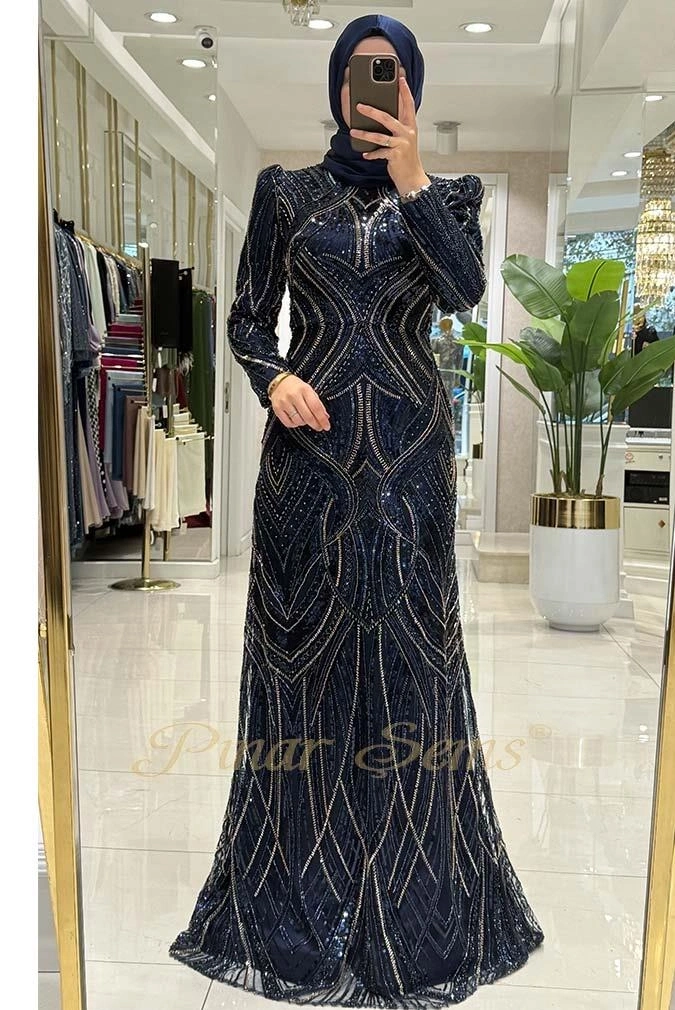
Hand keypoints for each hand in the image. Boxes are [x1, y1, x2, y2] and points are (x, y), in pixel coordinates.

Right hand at [270, 374, 330, 430]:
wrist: (279, 382)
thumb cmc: (295, 386)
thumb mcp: (309, 390)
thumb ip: (317, 403)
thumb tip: (325, 417)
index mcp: (304, 389)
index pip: (316, 407)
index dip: (322, 419)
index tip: (326, 426)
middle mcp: (294, 396)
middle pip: (307, 416)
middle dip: (315, 424)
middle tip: (318, 427)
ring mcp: (284, 403)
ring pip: (298, 421)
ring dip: (304, 423)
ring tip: (305, 419)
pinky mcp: (277, 409)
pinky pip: (288, 423)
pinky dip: (295, 424)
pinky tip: (296, 419)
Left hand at [349, 74, 429, 194]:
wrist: (412, 177)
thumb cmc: (406, 157)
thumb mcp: (404, 139)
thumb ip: (396, 128)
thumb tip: (379, 117)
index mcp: (410, 126)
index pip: (409, 105)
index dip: (405, 91)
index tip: (400, 78)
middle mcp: (407, 133)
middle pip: (388, 118)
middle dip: (372, 111)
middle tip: (359, 106)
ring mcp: (402, 144)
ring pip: (379, 136)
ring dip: (364, 134)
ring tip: (353, 131)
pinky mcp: (395, 156)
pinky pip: (379, 152)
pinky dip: (371, 154)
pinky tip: (365, 153)